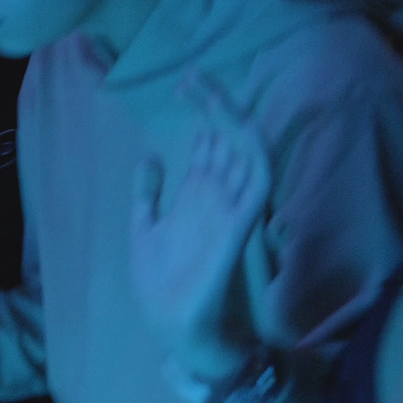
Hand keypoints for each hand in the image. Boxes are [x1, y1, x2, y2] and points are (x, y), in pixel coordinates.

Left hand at [130, 72, 270, 380]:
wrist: (175, 327)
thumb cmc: (163, 284)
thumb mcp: (145, 230)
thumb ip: (148, 195)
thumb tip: (149, 157)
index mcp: (199, 197)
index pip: (208, 142)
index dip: (201, 111)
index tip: (182, 83)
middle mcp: (221, 198)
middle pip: (226, 139)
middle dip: (214, 105)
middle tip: (193, 75)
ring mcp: (233, 211)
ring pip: (245, 153)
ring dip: (231, 120)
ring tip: (210, 90)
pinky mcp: (240, 229)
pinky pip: (257, 187)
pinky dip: (254, 157)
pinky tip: (242, 130)